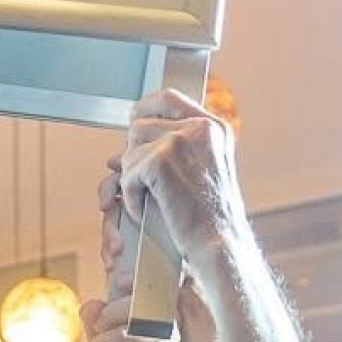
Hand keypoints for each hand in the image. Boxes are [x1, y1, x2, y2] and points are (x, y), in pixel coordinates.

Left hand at [80, 287, 179, 341]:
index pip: (143, 293)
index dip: (126, 290)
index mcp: (158, 316)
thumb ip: (97, 321)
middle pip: (126, 312)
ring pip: (119, 337)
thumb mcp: (107, 341)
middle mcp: (166, 328)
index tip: (109, 298)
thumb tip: (90, 307)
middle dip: (100, 328)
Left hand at [116, 87, 250, 276]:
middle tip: (145, 181)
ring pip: (129, 152)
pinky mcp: (160, 161)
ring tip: (153, 200)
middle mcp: (199, 128)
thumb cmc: (209, 217)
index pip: (167, 98)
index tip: (134, 125)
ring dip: (132, 179)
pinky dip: (130, 198)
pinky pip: (127, 175)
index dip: (144, 110)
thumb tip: (122, 146)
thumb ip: (172, 150)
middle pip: (139, 126)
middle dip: (134, 155)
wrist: (219, 243)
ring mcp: (180, 141)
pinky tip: (147, 210)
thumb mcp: (201, 172)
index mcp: (213, 127)